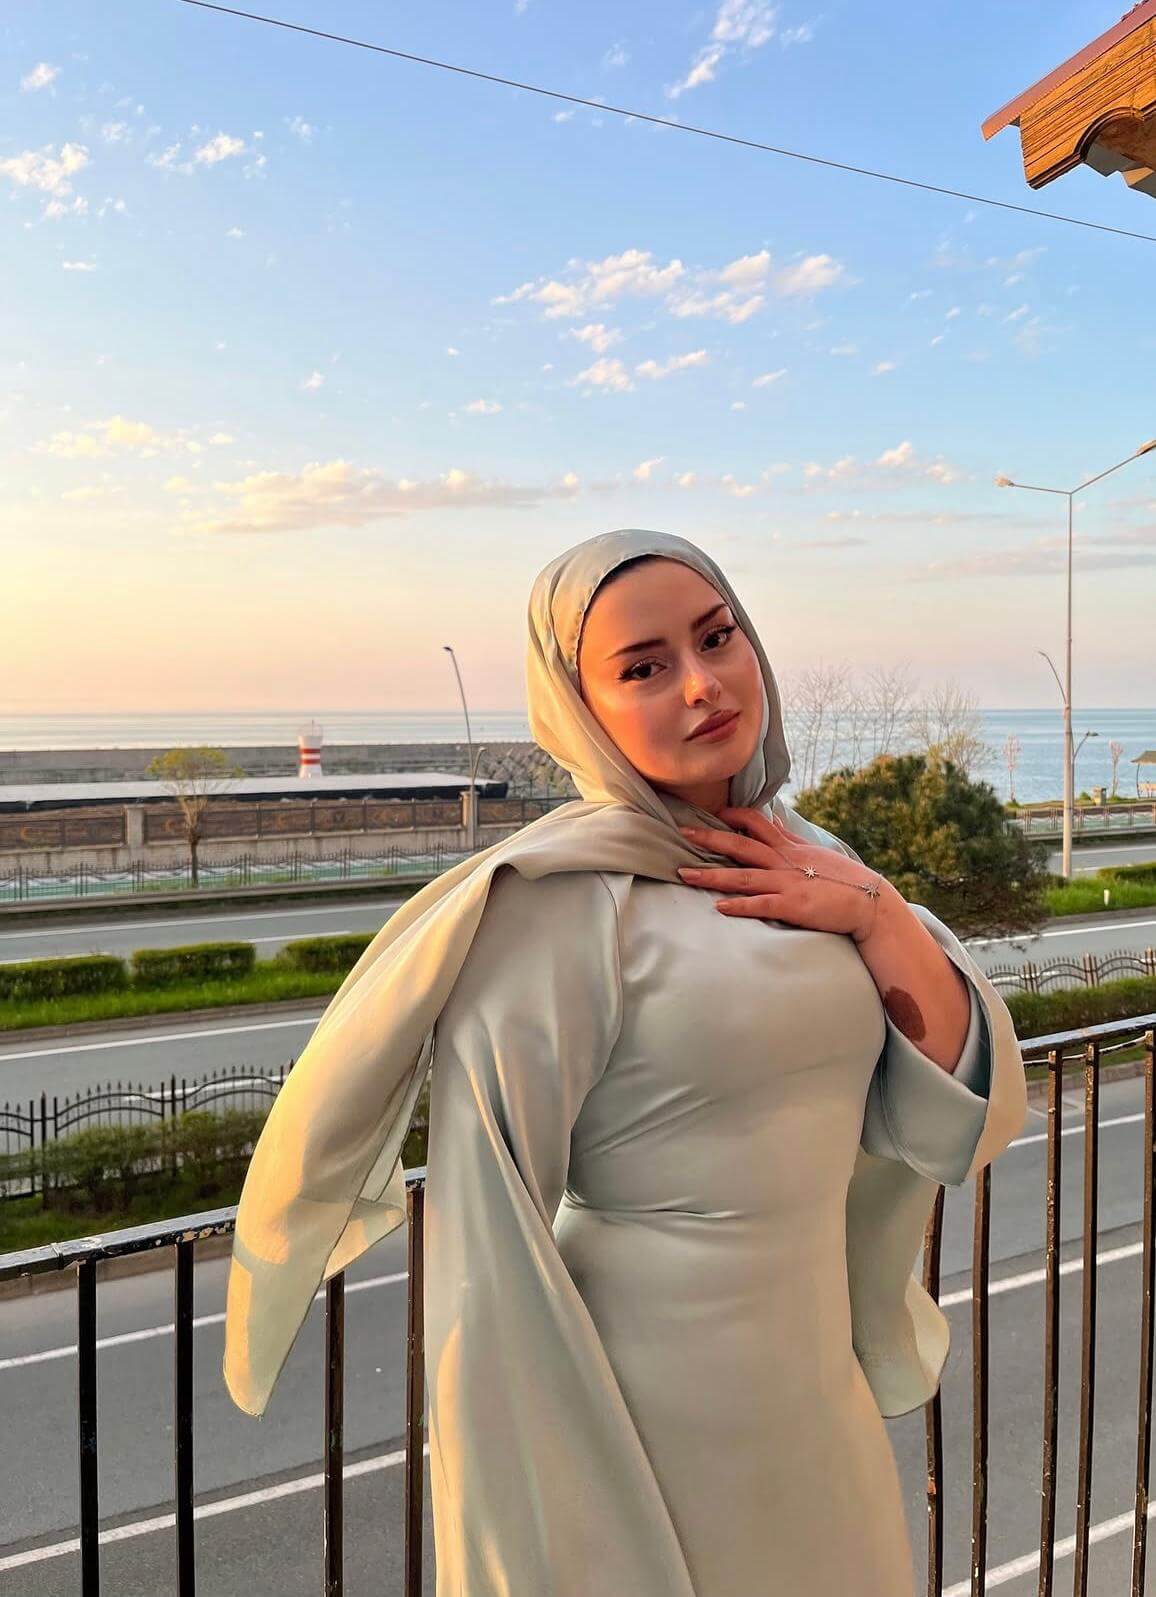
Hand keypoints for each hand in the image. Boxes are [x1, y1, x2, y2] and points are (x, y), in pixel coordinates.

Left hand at [675, 805, 891, 944]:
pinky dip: (740, 905)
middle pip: (741, 845)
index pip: (758, 825)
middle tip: (683, 832)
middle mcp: (785, 862)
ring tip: (685, 874)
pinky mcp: (794, 906)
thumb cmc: (844, 880)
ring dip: (712, 875)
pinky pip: (762, 905)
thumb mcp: (817, 853)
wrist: (871, 904)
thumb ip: (792, 840)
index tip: (715, 812)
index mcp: (791, 849)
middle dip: (710, 838)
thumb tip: (776, 822)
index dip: (735, 816)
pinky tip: (719, 907)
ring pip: (744, 876)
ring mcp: (788, 883)